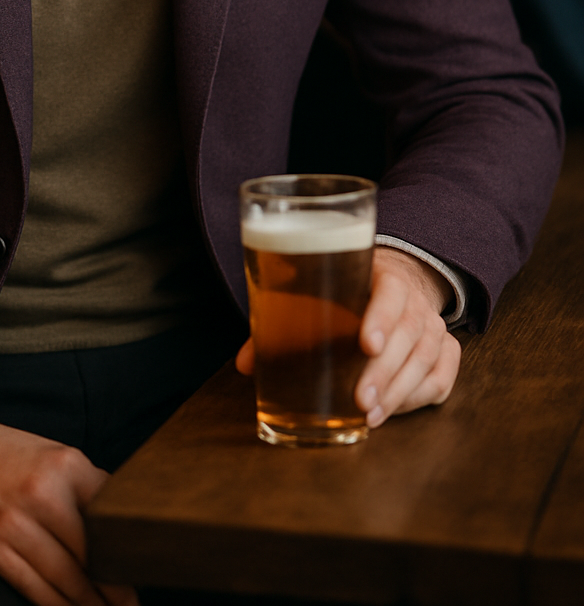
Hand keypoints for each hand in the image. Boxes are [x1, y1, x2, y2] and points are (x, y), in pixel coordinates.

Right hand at [0, 416, 138, 605]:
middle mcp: (42, 493)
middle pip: (90, 554)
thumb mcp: (51, 454)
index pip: (109, 516)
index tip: (138, 569)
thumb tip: (117, 524)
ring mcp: (13, 522)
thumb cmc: (4, 454)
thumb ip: (83, 485)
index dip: (126, 549)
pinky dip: (55, 605)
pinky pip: (31, 586)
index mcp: (65, 465)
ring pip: (64, 577)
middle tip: (129, 604)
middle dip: (113, 587)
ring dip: (89, 603)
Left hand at [234, 247, 460, 428]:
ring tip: (370, 415)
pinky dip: (419, 397)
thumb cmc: (349, 290)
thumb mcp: (320, 290)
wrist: (398, 280)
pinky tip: (393, 410)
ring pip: (426, 361)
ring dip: (399, 392)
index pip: (392, 292)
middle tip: (359, 399)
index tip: (366, 344)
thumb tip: (245, 364)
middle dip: (383, 372)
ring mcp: (435, 327)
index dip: (381, 318)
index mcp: (386, 276)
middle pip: (410, 335)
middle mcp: (417, 302)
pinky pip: (442, 379)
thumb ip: (284, 320)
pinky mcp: (446, 351)